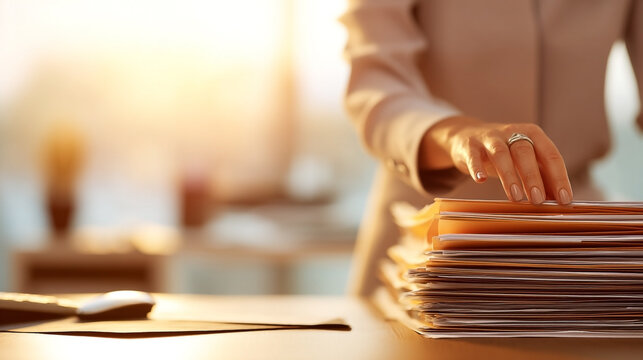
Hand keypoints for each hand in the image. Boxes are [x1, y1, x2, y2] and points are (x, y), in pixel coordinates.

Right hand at [419, 116, 572, 204]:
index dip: (558, 177)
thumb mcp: (524, 160)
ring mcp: (490, 138)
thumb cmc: (503, 153)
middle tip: (537, 200)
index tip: (563, 198)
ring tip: (515, 197)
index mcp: (532, 134)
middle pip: (525, 152)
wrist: (466, 136)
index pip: (550, 154)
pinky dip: (477, 167)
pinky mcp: (470, 145)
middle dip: (533, 177)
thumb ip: (542, 176)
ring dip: (509, 175)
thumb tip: (559, 201)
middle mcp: (512, 132)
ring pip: (501, 154)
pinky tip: (481, 180)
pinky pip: (473, 155)